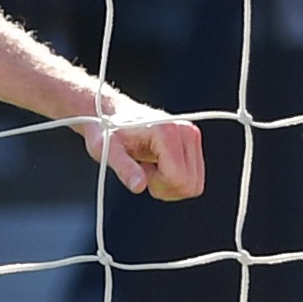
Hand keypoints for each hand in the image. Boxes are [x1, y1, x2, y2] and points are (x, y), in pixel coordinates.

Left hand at [78, 102, 205, 200]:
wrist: (112, 114)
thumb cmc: (108, 131)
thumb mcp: (108, 150)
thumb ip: (124, 168)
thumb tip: (139, 186)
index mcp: (167, 132)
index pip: (178, 178)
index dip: (158, 185)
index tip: (140, 172)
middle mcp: (186, 131)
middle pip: (189, 185)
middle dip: (165, 187)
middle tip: (144, 171)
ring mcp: (192, 136)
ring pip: (194, 185)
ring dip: (170, 185)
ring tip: (150, 167)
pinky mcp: (193, 142)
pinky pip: (194, 179)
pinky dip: (176, 180)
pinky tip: (158, 166)